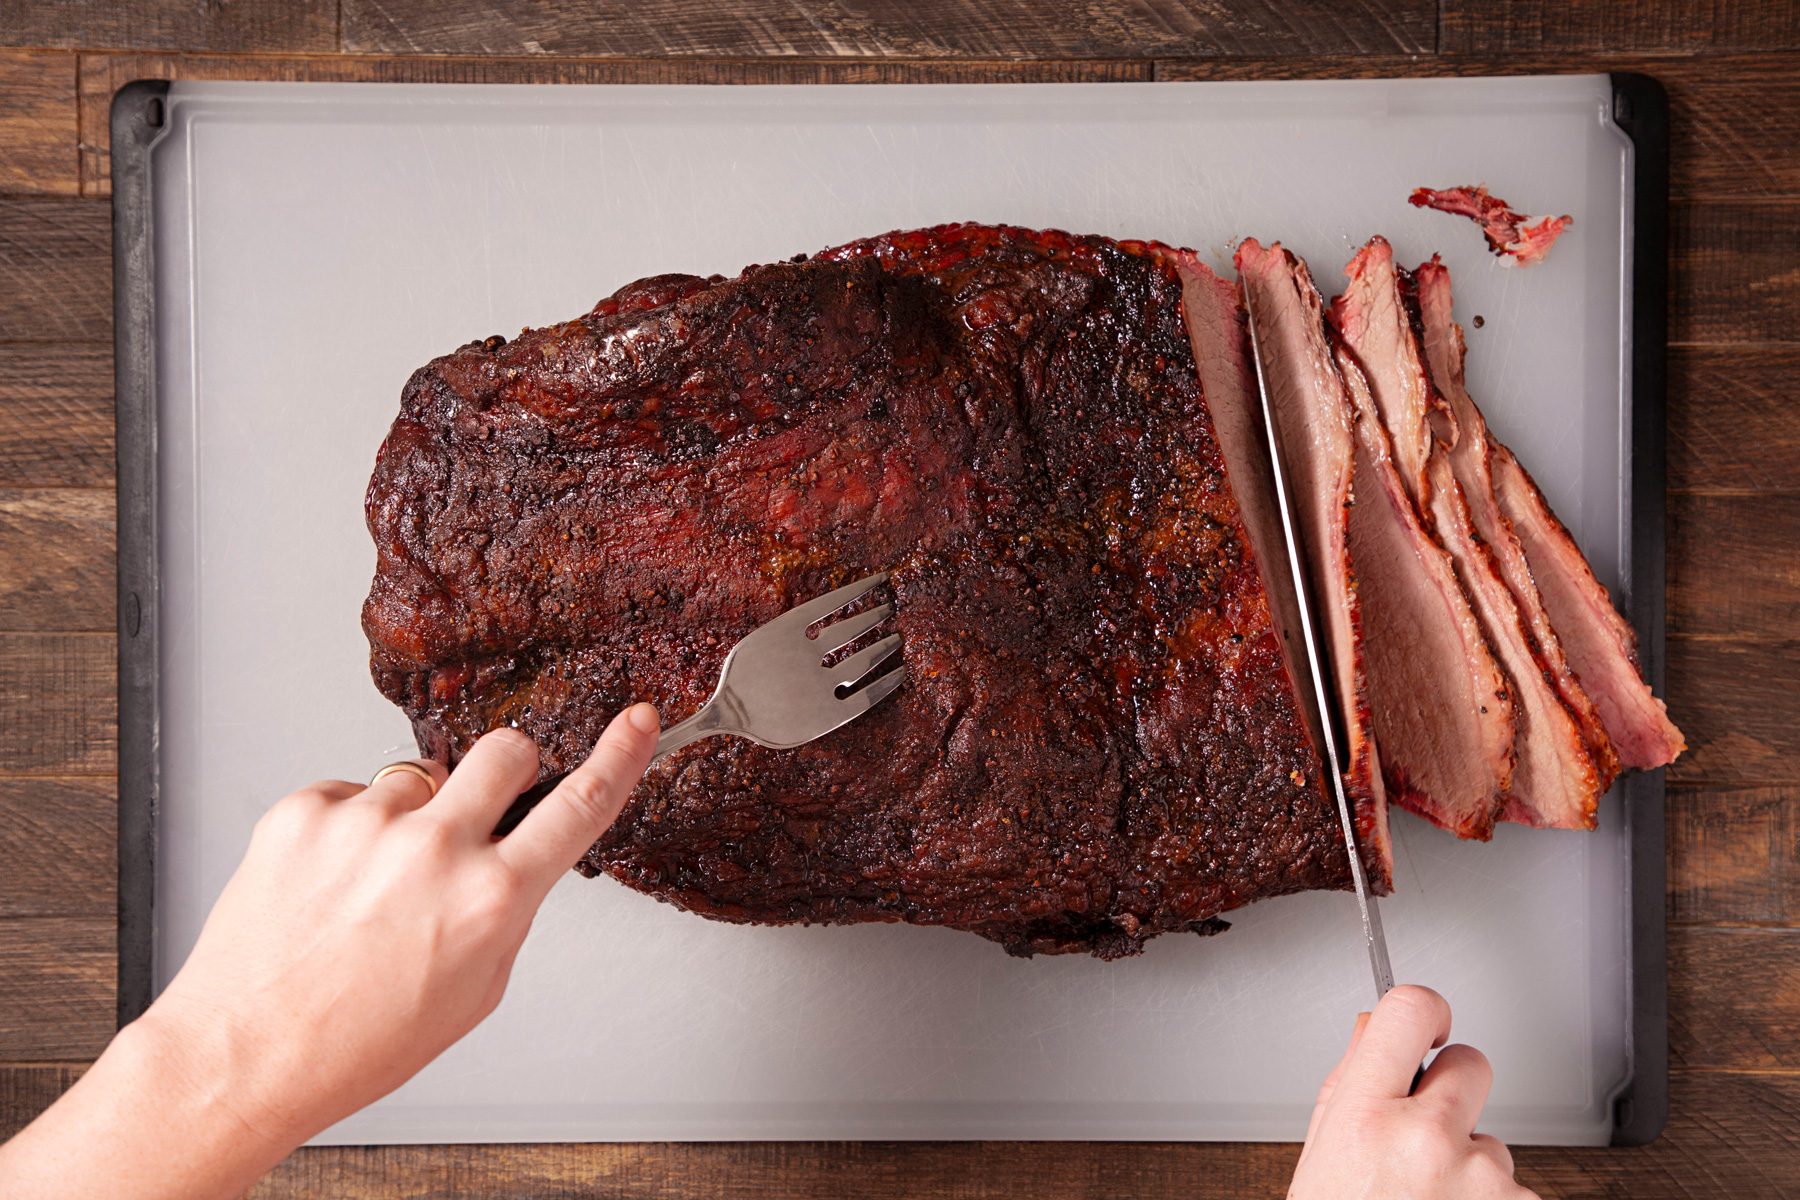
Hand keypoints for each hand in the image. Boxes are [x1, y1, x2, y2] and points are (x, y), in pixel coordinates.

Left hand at [0, 704, 659, 1199]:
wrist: (245, 1055)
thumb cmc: (358, 1042)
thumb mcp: (475, 992)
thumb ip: (507, 912)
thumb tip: (513, 856)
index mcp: (492, 901)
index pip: (580, 806)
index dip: (621, 756)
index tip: (640, 721)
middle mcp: (436, 850)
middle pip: (506, 751)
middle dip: (505, 771)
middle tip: (479, 809)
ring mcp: (366, 823)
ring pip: (421, 774)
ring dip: (414, 812)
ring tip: (373, 881)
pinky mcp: (304, 811)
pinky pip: (351, 792)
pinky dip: (349, 827)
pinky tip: (330, 880)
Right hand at [1288, 986, 1538, 1199]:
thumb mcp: (1321, 1159)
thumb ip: (1349, 1088)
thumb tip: (1373, 1026)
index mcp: (1363, 1114)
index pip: (1409, 1009)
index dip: (1425, 1009)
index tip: (1430, 1025)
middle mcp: (1425, 1139)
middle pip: (1472, 1064)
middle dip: (1455, 1093)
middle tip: (1428, 1137)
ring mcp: (1479, 1182)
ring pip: (1496, 1144)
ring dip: (1473, 1172)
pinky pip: (1517, 1194)